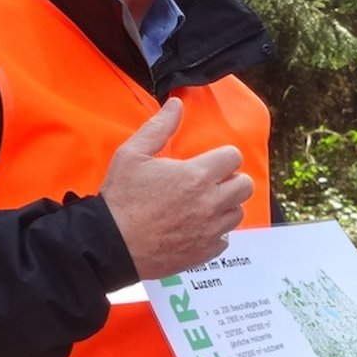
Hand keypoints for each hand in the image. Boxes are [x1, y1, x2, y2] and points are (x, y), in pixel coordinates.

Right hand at [100, 98, 254, 278]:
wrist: (111, 244)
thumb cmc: (121, 197)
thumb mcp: (132, 154)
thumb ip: (159, 127)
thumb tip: (177, 104)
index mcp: (196, 176)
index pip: (234, 157)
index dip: (222, 157)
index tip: (208, 162)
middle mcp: (210, 203)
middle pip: (245, 185)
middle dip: (231, 180)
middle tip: (210, 182)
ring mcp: (209, 230)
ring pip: (238, 213)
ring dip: (225, 206)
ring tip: (204, 205)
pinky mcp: (204, 252)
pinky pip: (225, 240)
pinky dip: (216, 233)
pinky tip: (197, 228)